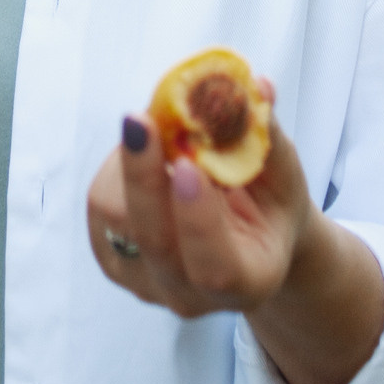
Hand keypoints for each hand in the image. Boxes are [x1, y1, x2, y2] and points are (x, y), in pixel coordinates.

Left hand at [87, 76, 314, 318]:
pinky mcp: (114, 262)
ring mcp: (147, 284)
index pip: (215, 267)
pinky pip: (99, 209)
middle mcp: (191, 297)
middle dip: (144, 175)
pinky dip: (117, 169)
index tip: (190, 164)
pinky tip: (146, 154)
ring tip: (161, 130)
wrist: (245, 241)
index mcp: (248, 282)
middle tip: (142, 118)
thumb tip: (257, 86)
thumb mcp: (283, 176)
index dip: (197, 218)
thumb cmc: (269, 207)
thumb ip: (267, 136)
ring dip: (132, 162)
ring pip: (116, 218)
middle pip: (153, 240)